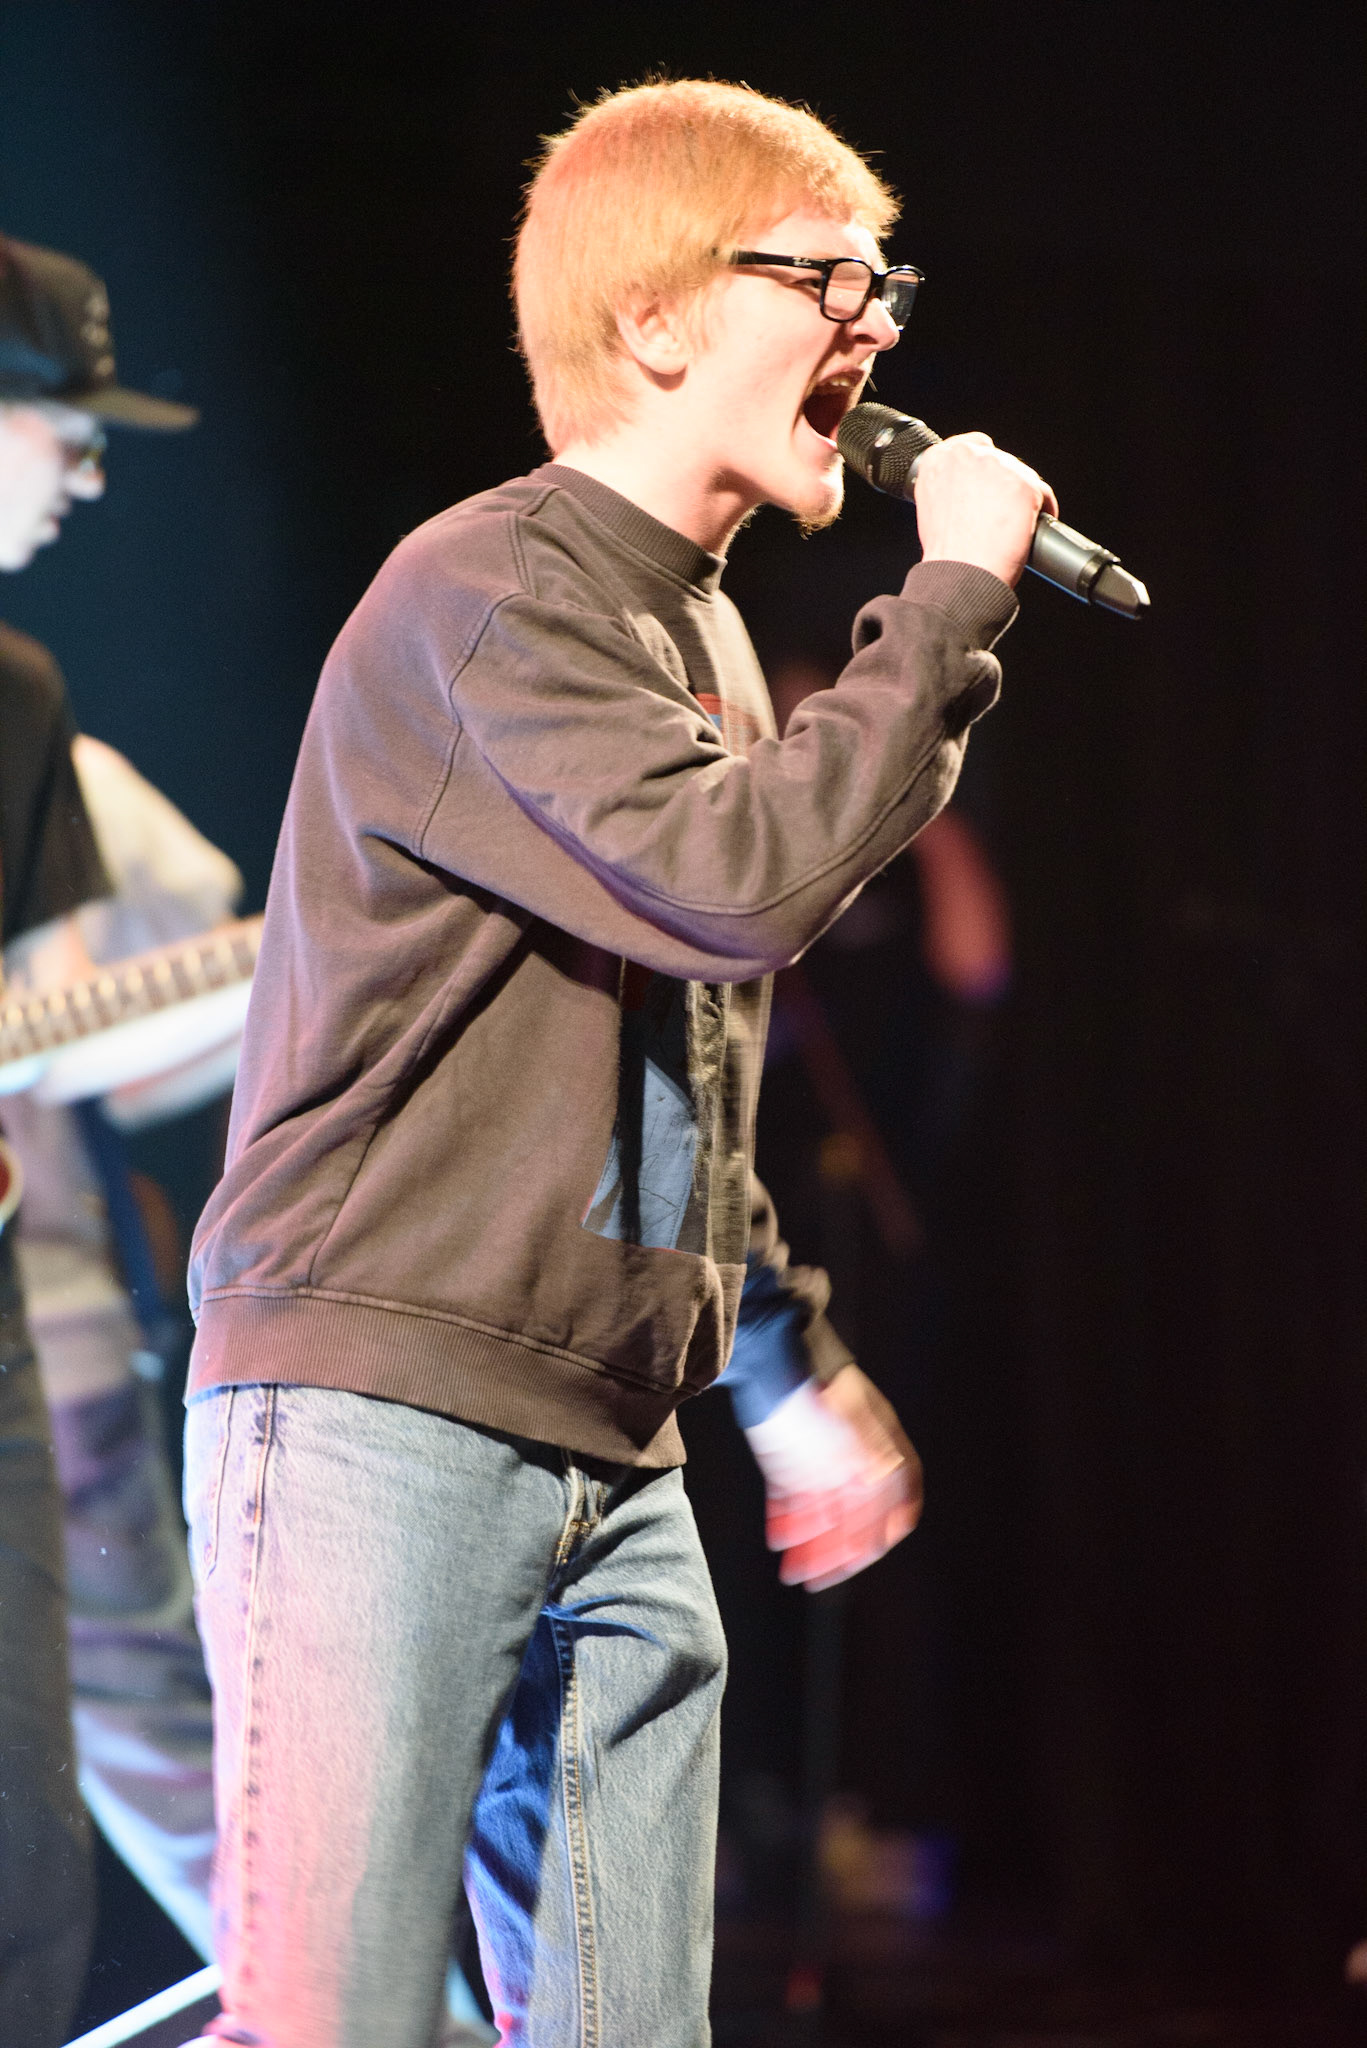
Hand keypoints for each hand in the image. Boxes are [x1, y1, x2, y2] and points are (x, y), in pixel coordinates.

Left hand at [742, 1366, 922, 1592]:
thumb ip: (866, 1453)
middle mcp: (852, 1451)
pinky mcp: (789, 1454)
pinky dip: (789, 1520)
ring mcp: (820, 1454)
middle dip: (839, 1548)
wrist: (766, 1344)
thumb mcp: (845, 1417)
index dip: (886, 1527)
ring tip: (793, 1571)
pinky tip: (779, 1540)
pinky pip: (793, 1497)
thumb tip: (887, 1492)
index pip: (897, 1495)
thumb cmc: (813, 1375)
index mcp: (878, 1440)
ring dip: (811, 1543)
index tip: (868, 1553)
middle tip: (818, 1578)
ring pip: (823, 1511)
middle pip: (855, 1511)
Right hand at [914, 431, 1056, 587]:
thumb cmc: (946, 552)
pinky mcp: (1024, 484)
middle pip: (1000, 462)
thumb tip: (971, 492)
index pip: (972, 447)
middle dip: (1003, 486)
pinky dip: (1042, 511)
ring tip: (1013, 527)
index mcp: (938, 459)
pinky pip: (1043, 494)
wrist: (960, 573)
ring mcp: (998, 466)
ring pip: (1022, 477)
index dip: (984, 469)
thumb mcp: (932, 509)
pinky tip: (1030, 529)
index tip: (989, 484)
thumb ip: (950, 489)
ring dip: (1021, 499)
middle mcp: (967, 455)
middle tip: (999, 516)